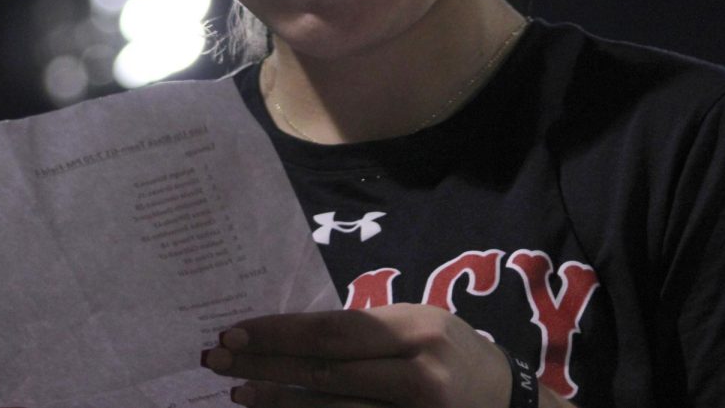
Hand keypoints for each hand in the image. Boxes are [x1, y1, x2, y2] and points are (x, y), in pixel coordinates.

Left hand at [200, 303, 510, 407]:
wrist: (506, 400)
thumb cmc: (450, 351)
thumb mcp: (418, 324)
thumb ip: (367, 331)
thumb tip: (292, 335)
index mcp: (416, 330)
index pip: (333, 332)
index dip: (281, 334)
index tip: (238, 331)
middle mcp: (418, 374)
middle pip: (326, 372)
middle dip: (267, 366)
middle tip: (218, 359)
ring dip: (279, 404)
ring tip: (239, 393)